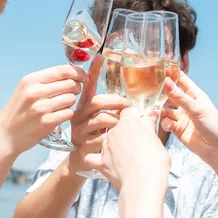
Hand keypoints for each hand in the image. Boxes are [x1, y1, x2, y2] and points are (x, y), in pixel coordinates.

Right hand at [0, 64, 87, 154]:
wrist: (7, 135)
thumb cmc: (19, 111)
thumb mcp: (26, 89)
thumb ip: (46, 81)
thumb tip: (72, 73)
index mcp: (31, 80)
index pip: (63, 70)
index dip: (78, 72)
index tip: (83, 77)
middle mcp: (35, 92)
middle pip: (70, 84)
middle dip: (76, 88)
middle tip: (71, 94)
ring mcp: (41, 107)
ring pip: (71, 99)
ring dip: (70, 103)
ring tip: (61, 106)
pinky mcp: (47, 122)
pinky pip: (69, 113)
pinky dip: (67, 114)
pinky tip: (59, 116)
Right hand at [69, 54, 130, 171]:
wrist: (82, 161)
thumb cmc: (97, 136)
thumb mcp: (104, 121)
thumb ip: (115, 110)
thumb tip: (139, 104)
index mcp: (84, 106)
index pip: (88, 85)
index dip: (93, 71)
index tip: (100, 56)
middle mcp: (78, 115)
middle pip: (96, 102)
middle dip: (116, 102)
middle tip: (129, 105)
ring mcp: (79, 129)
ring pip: (101, 119)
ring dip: (117, 121)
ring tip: (126, 127)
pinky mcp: (83, 143)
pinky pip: (102, 137)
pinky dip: (114, 139)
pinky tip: (118, 142)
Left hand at [85, 108, 169, 192]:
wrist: (143, 185)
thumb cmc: (154, 163)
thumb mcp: (157, 140)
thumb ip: (149, 127)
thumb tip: (150, 116)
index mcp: (129, 122)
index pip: (127, 112)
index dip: (134, 117)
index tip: (139, 124)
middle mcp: (114, 132)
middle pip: (116, 126)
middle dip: (125, 133)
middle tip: (136, 144)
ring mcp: (105, 147)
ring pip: (106, 141)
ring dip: (114, 147)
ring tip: (126, 158)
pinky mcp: (100, 162)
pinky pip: (92, 158)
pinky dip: (97, 159)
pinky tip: (105, 163)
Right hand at [160, 73, 217, 165]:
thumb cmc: (214, 125)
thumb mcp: (197, 108)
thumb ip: (180, 97)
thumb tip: (166, 82)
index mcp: (195, 94)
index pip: (181, 79)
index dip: (171, 74)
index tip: (158, 68)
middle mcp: (187, 104)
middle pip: (170, 94)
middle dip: (160, 93)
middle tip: (150, 92)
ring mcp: (182, 117)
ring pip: (165, 110)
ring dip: (159, 110)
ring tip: (154, 112)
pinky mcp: (178, 129)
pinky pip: (167, 123)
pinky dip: (165, 123)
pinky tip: (169, 126)